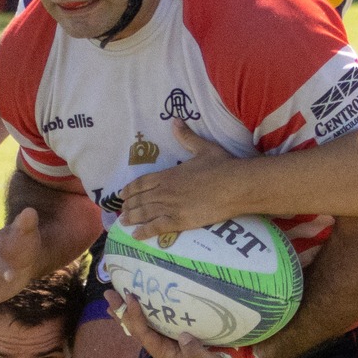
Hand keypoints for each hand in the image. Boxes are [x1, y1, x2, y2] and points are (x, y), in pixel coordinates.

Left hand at [108, 290, 250, 357]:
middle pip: (137, 329)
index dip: (135, 317)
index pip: (145, 335)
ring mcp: (168, 338)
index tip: (130, 297)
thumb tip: (184, 337)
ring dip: (128, 310)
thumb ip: (198, 355)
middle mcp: (163, 346)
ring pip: (143, 323)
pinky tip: (138, 298)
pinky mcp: (175, 330)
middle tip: (109, 294)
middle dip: (122, 312)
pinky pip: (155, 318)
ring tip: (115, 296)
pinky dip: (144, 308)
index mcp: (167, 355)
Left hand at [116, 121, 240, 236]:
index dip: (130, 189)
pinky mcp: (180, 221)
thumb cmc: (222, 166)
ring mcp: (171, 207)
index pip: (143, 182)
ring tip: (124, 221)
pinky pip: (157, 227)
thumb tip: (175, 121)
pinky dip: (145, 232)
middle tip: (121, 210)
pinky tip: (136, 236)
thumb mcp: (203, 148)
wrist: (235, 186)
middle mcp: (165, 191)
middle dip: (129, 205)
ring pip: (145, 213)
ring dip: (132, 217)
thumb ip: (186, 137)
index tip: (122, 194)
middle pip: (141, 199)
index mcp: (168, 174)